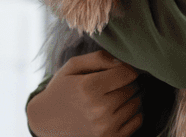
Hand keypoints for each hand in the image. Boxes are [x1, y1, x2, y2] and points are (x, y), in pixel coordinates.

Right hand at [26, 51, 142, 136]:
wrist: (47, 120)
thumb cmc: (62, 89)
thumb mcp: (72, 66)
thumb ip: (98, 58)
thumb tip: (123, 62)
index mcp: (88, 87)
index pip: (126, 73)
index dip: (125, 69)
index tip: (119, 71)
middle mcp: (99, 109)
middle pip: (131, 89)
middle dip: (124, 84)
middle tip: (110, 85)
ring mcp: (106, 127)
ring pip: (136, 104)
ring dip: (129, 98)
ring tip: (112, 97)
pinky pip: (137, 121)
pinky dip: (132, 113)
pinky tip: (118, 110)